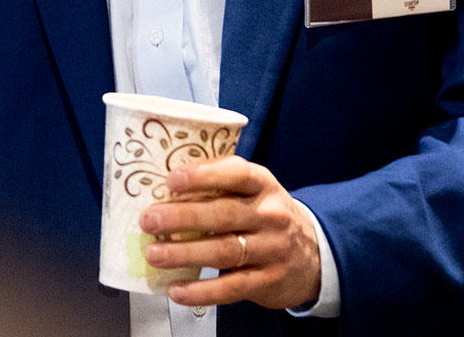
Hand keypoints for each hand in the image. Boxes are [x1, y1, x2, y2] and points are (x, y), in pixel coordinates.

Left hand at [139, 156, 321, 310]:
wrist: (313, 255)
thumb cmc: (267, 217)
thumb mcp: (254, 193)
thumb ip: (220, 187)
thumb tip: (163, 188)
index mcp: (263, 185)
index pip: (236, 173)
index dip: (203, 175)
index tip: (171, 179)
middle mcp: (270, 215)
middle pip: (223, 214)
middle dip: (182, 217)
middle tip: (150, 219)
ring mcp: (271, 249)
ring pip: (224, 250)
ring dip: (184, 253)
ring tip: (155, 254)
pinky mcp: (267, 280)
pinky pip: (231, 287)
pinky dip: (201, 290)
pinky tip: (177, 289)